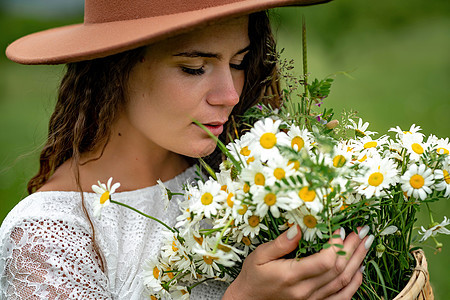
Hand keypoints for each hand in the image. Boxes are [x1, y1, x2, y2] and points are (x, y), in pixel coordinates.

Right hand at [223, 225, 372, 299]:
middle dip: (352, 248)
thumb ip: (280, 243)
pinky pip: (341, 297)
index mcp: (291, 275)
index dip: (337, 245)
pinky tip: (359, 270)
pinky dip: (354, 284)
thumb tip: (298, 229)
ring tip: (365, 245)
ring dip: (357, 262)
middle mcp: (305, 290)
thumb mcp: (260, 255)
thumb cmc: (254, 276)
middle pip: (338, 269)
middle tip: (361, 232)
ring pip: (343, 282)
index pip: (324, 261)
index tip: (340, 229)